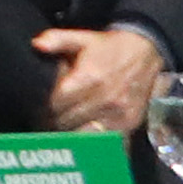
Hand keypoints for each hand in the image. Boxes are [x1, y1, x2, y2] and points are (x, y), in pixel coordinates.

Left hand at [30, 25, 163, 135]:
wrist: (145, 52)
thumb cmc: (108, 48)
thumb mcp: (81, 38)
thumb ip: (56, 39)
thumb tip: (37, 45)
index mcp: (89, 77)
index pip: (57, 103)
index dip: (46, 107)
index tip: (43, 108)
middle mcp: (104, 98)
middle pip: (68, 121)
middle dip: (55, 122)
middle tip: (49, 121)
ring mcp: (119, 113)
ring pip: (85, 135)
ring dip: (72, 135)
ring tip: (66, 130)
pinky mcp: (130, 123)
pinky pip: (109, 143)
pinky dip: (96, 144)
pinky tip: (87, 141)